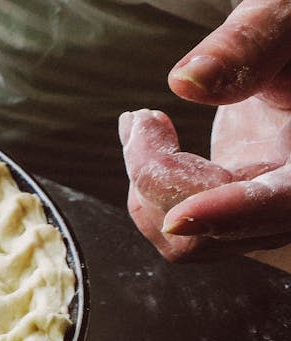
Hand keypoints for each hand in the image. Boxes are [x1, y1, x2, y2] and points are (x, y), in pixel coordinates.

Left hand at [120, 0, 290, 261]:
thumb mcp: (285, 19)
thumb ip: (248, 46)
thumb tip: (187, 83)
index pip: (281, 204)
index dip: (230, 213)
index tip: (179, 217)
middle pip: (213, 228)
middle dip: (157, 175)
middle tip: (141, 118)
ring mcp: (264, 218)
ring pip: (187, 241)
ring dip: (145, 187)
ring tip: (142, 124)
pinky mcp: (234, 217)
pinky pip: (178, 233)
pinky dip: (148, 193)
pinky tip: (151, 143)